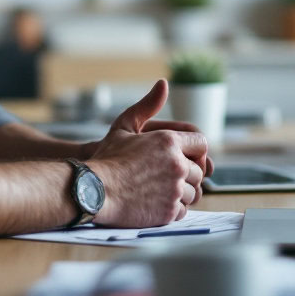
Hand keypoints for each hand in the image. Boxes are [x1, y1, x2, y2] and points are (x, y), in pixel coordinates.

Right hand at [87, 80, 209, 226]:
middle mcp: (177, 165)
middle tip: (167, 177)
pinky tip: (158, 204)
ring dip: (182, 192)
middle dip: (187, 174)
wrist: (93, 191)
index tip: (184, 157)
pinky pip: (184, 210)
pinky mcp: (169, 212)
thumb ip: (146, 106)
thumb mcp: (124, 125)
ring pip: (194, 192)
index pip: (202, 144)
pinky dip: (175, 208)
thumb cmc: (106, 157)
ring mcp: (175, 189)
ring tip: (162, 191)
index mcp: (169, 142)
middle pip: (199, 171)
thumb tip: (163, 84)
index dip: (195, 151)